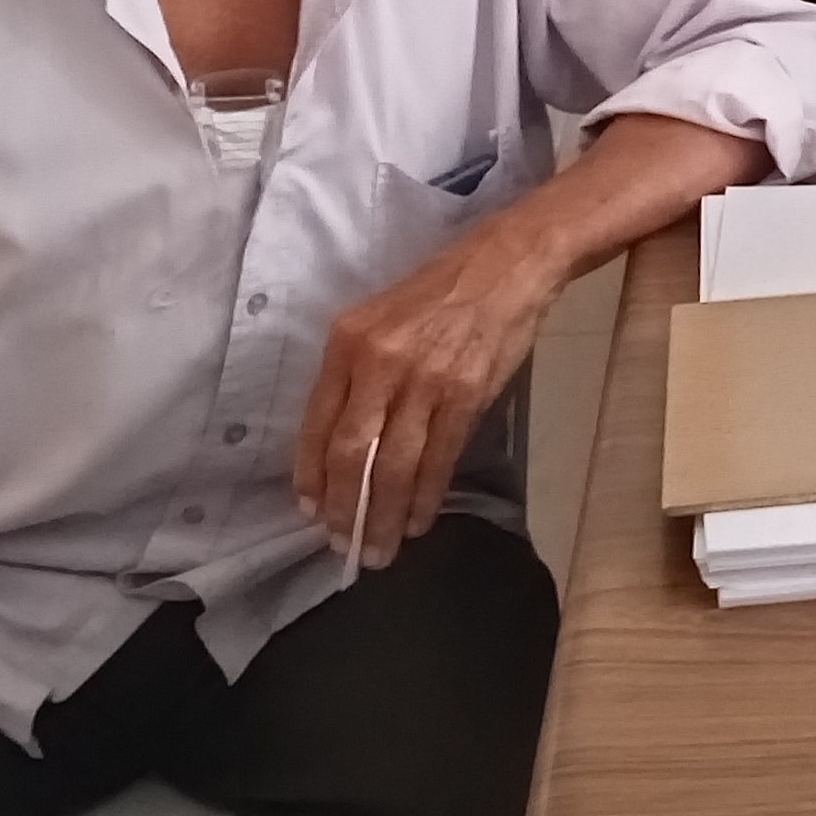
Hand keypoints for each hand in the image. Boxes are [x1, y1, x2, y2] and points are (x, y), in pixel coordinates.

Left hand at [293, 219, 556, 569]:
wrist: (506, 265)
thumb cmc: (438, 291)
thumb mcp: (378, 318)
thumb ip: (357, 372)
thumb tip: (343, 441)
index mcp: (348, 341)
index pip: (318, 421)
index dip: (311, 474)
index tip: (309, 510)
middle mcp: (381, 362)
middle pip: (353, 452)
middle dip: (345, 507)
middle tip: (343, 545)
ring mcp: (426, 381)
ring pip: (396, 465)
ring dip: (385, 515)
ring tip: (379, 550)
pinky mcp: (467, 395)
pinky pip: (439, 459)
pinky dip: (426, 497)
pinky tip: (419, 521)